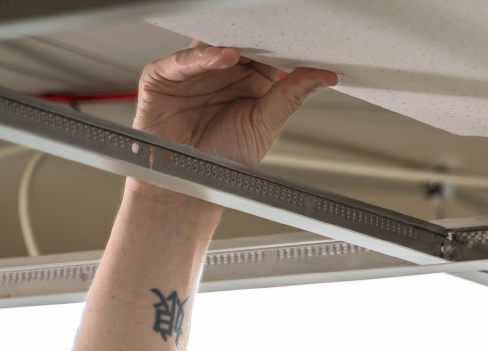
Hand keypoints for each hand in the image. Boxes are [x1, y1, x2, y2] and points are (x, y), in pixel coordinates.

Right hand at [132, 42, 337, 167]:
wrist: (189, 184)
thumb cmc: (223, 160)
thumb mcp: (265, 125)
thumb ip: (291, 96)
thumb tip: (324, 77)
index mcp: (248, 83)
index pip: (264, 53)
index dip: (277, 45)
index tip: (297, 39)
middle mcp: (220, 73)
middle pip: (236, 42)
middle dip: (253, 36)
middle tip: (273, 30)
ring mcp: (192, 73)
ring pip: (209, 44)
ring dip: (229, 41)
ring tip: (250, 43)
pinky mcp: (162, 77)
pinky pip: (182, 60)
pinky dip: (203, 56)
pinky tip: (224, 57)